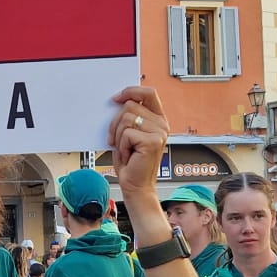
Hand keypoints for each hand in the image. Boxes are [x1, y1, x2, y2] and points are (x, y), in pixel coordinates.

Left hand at [108, 87, 168, 201]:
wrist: (135, 186)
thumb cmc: (131, 162)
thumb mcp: (128, 134)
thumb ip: (128, 117)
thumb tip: (116, 101)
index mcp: (158, 119)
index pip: (148, 93)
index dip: (131, 91)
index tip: (115, 98)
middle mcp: (161, 125)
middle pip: (130, 105)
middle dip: (116, 122)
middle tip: (115, 139)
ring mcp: (159, 133)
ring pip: (126, 119)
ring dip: (118, 136)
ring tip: (125, 149)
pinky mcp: (152, 141)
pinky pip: (126, 133)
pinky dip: (121, 145)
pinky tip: (128, 155)